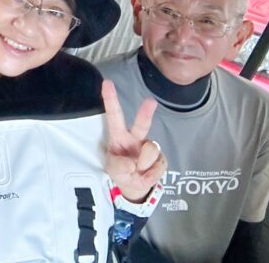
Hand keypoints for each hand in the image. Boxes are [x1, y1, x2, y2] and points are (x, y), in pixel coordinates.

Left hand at [102, 81, 165, 202]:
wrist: (134, 187)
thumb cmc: (121, 171)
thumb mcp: (113, 169)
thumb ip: (120, 166)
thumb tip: (133, 163)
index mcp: (119, 136)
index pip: (114, 115)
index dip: (110, 99)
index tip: (107, 83)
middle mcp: (135, 138)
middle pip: (142, 123)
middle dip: (146, 112)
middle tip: (150, 101)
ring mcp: (149, 147)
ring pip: (150, 150)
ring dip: (142, 164)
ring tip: (137, 171)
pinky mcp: (161, 158)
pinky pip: (157, 164)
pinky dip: (150, 174)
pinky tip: (146, 174)